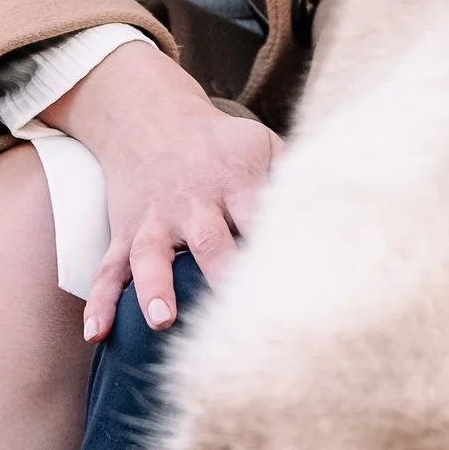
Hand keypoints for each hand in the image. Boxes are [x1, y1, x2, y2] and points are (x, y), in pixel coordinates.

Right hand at [41, 43, 274, 339]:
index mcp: (235, 180)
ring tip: (159, 322)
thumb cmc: (221, 144)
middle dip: (220, 273)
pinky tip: (97, 333)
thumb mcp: (262, 144)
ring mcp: (156, 220)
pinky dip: (100, 301)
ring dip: (154, 287)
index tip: (296, 282)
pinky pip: (107, 269)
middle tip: (236, 316)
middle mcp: (193, 201)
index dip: (274, 246)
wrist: (150, 116)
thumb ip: (297, 176)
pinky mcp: (126, 232)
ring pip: (151, 255)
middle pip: (209, 240)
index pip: (259, 215)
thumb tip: (351, 206)